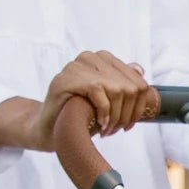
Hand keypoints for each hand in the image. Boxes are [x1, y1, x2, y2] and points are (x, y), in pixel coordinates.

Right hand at [34, 51, 156, 151]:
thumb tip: (139, 70)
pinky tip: (100, 124)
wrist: (48, 126)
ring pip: (118, 90)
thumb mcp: (106, 100)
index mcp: (104, 59)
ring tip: (107, 130)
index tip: (128, 125)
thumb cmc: (78, 113)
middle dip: (127, 115)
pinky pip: (100, 92)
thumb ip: (122, 84)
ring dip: (116, 116)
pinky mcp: (69, 77)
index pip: (138, 82)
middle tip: (116, 130)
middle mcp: (92, 57)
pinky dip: (104, 112)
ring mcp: (79, 65)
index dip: (138, 107)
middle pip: (131, 88)